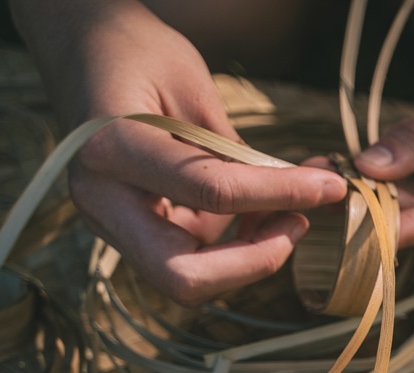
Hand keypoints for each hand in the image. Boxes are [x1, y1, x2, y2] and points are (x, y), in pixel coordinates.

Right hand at [13, 1, 347, 304]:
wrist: (82, 51)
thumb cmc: (138, 55)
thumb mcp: (193, 88)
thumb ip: (240, 151)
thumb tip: (313, 190)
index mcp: (112, 148)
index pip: (211, 190)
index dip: (280, 193)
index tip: (330, 186)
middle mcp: (101, 199)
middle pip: (183, 276)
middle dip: (254, 262)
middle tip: (298, 223)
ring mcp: (110, 223)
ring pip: (187, 280)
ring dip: (249, 258)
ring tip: (289, 211)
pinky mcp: (129, 233)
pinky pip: (190, 261)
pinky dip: (236, 249)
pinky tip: (263, 212)